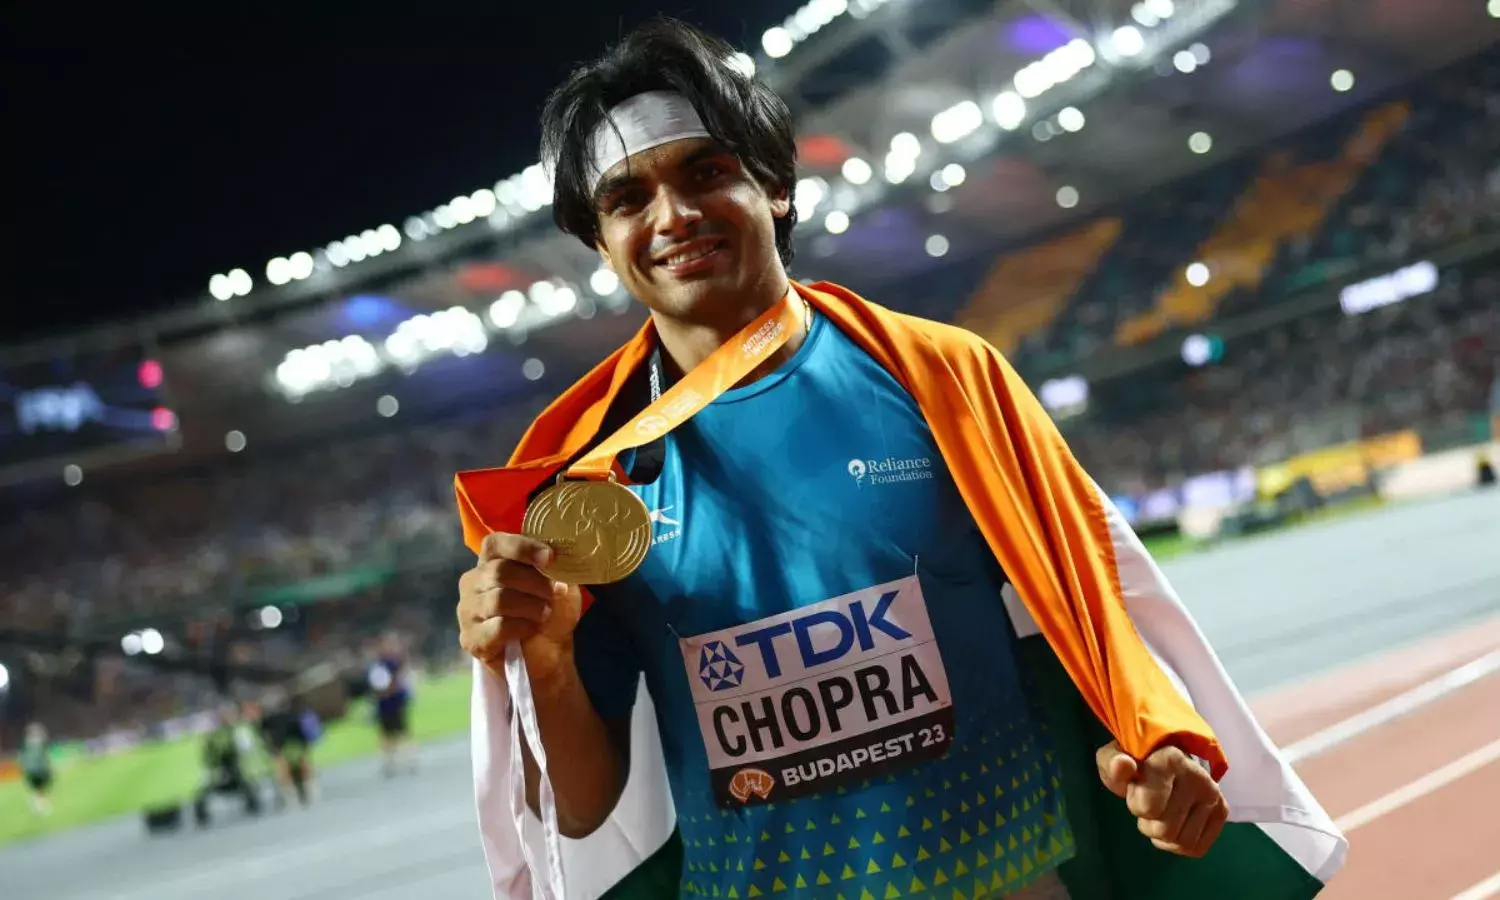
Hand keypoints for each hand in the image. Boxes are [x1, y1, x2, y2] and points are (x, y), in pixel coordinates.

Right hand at [457, 533, 583, 684]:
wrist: (550, 653)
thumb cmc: (552, 612)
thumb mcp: (562, 584)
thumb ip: (557, 567)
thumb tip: (557, 558)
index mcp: (492, 562)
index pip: (494, 544)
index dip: (521, 548)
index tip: (550, 557)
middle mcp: (473, 582)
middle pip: (499, 572)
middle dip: (534, 582)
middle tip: (554, 593)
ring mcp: (467, 611)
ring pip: (498, 600)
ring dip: (530, 606)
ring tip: (544, 613)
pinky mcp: (471, 639)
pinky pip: (497, 627)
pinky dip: (521, 627)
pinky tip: (530, 630)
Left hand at [1095, 740, 1228, 857]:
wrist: (1165, 760)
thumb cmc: (1135, 763)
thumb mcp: (1113, 760)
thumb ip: (1112, 764)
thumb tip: (1122, 764)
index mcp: (1169, 759)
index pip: (1149, 807)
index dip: (1136, 804)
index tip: (1138, 787)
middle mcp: (1198, 776)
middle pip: (1166, 830)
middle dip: (1149, 824)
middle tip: (1150, 804)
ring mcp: (1213, 794)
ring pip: (1181, 842)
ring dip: (1164, 836)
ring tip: (1162, 813)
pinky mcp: (1222, 811)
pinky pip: (1196, 848)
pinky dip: (1179, 845)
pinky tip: (1175, 825)